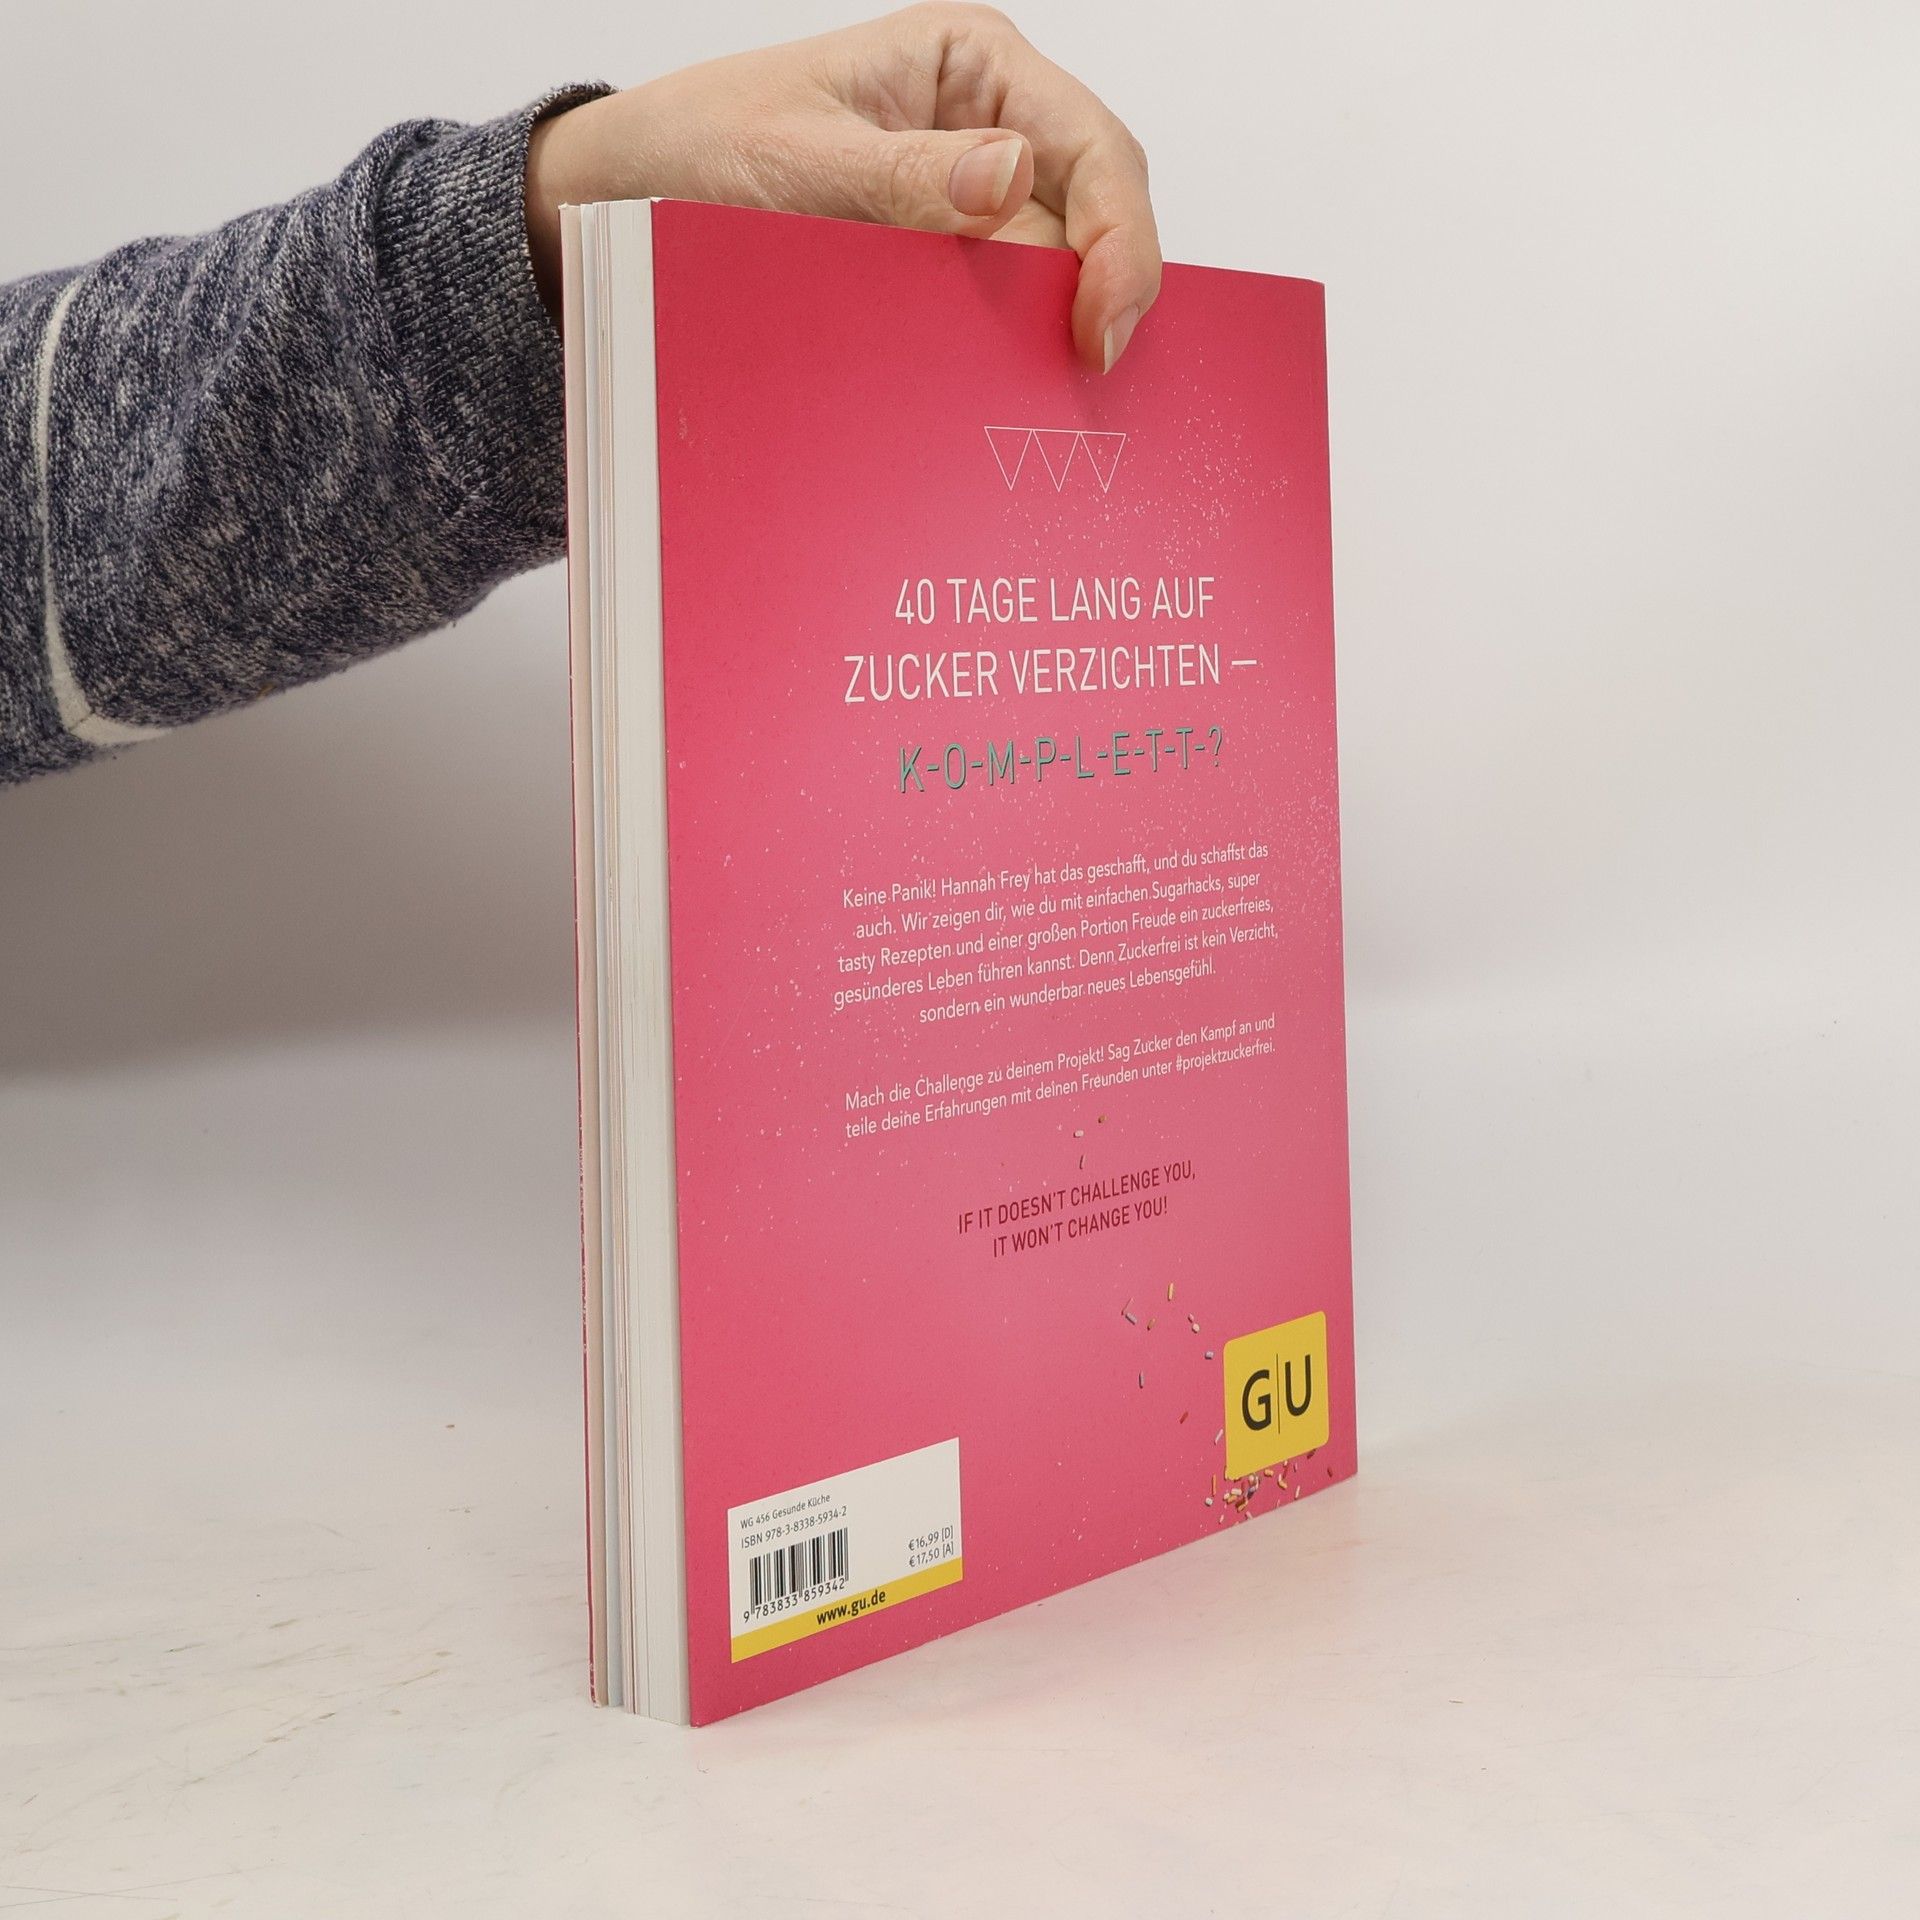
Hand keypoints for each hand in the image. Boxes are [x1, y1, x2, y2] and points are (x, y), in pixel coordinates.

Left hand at [525, 4, 1159, 370]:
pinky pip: (1004, 302)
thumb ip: (905, 174)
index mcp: (972, 65)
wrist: (637, 193)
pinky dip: (1011, 343)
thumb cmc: (706, 146)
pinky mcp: (948, 255)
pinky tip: (1002, 382)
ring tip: (1036, 387)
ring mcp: (975, 195)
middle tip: (1078, 376)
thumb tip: (1010, 178)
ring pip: (1059, 267)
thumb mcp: (798, 160)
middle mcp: (992, 123)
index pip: (1094, 148)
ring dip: (1052, 325)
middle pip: (1097, 213)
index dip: (1119, 240)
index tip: (1100, 326)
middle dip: (1097, 291)